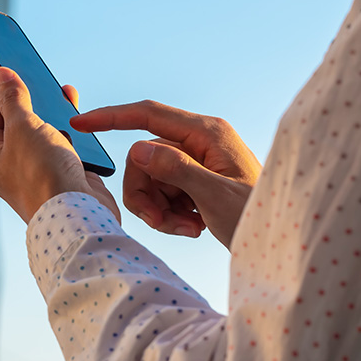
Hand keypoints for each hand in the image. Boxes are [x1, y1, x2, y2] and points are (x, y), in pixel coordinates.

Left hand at [0, 60, 119, 223]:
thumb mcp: (22, 128)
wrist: (79, 216)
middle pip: (14, 115)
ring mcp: (36, 166)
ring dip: (48, 104)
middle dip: (21, 88)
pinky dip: (67, 121)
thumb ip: (12, 99)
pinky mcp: (61, 170)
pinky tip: (72, 107)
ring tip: (53, 83)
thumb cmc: (43, 175)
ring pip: (40, 126)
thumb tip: (0, 75)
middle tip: (22, 60)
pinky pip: (62, 138)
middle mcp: (10, 160)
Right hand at [70, 100, 259, 249]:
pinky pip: (161, 192)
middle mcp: (199, 141)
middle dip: (145, 193)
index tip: (80, 123)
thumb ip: (177, 170)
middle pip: (143, 157)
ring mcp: (196, 161)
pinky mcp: (193, 180)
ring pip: (149, 178)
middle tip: (161, 222)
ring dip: (158, 208)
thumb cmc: (259, 218)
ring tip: (185, 228)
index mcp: (207, 133)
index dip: (111, 117)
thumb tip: (138, 149)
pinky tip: (193, 227)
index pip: (148, 115)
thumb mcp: (217, 198)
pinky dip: (169, 214)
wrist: (280, 245)